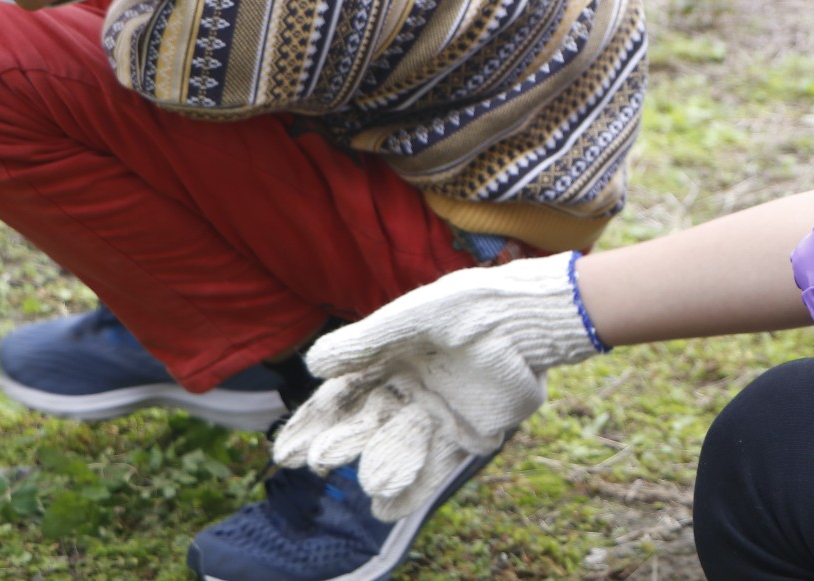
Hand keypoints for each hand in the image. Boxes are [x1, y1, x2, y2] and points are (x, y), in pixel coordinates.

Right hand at [271, 251, 604, 520]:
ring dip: (382, 468)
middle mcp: (407, 393)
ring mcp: (436, 416)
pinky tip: (388, 507)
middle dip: (341, 446)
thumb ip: (366, 340)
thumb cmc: (468, 305)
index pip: (342, 398)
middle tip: (321, 461)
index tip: (288, 450)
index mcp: (389, 362)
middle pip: (365, 427)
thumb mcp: (412, 317)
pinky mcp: (468, 434)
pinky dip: (415, 489)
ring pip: (399, 450)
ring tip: (371, 481)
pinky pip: (437, 466)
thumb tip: (313, 364)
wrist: (525, 318)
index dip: (314, 424)